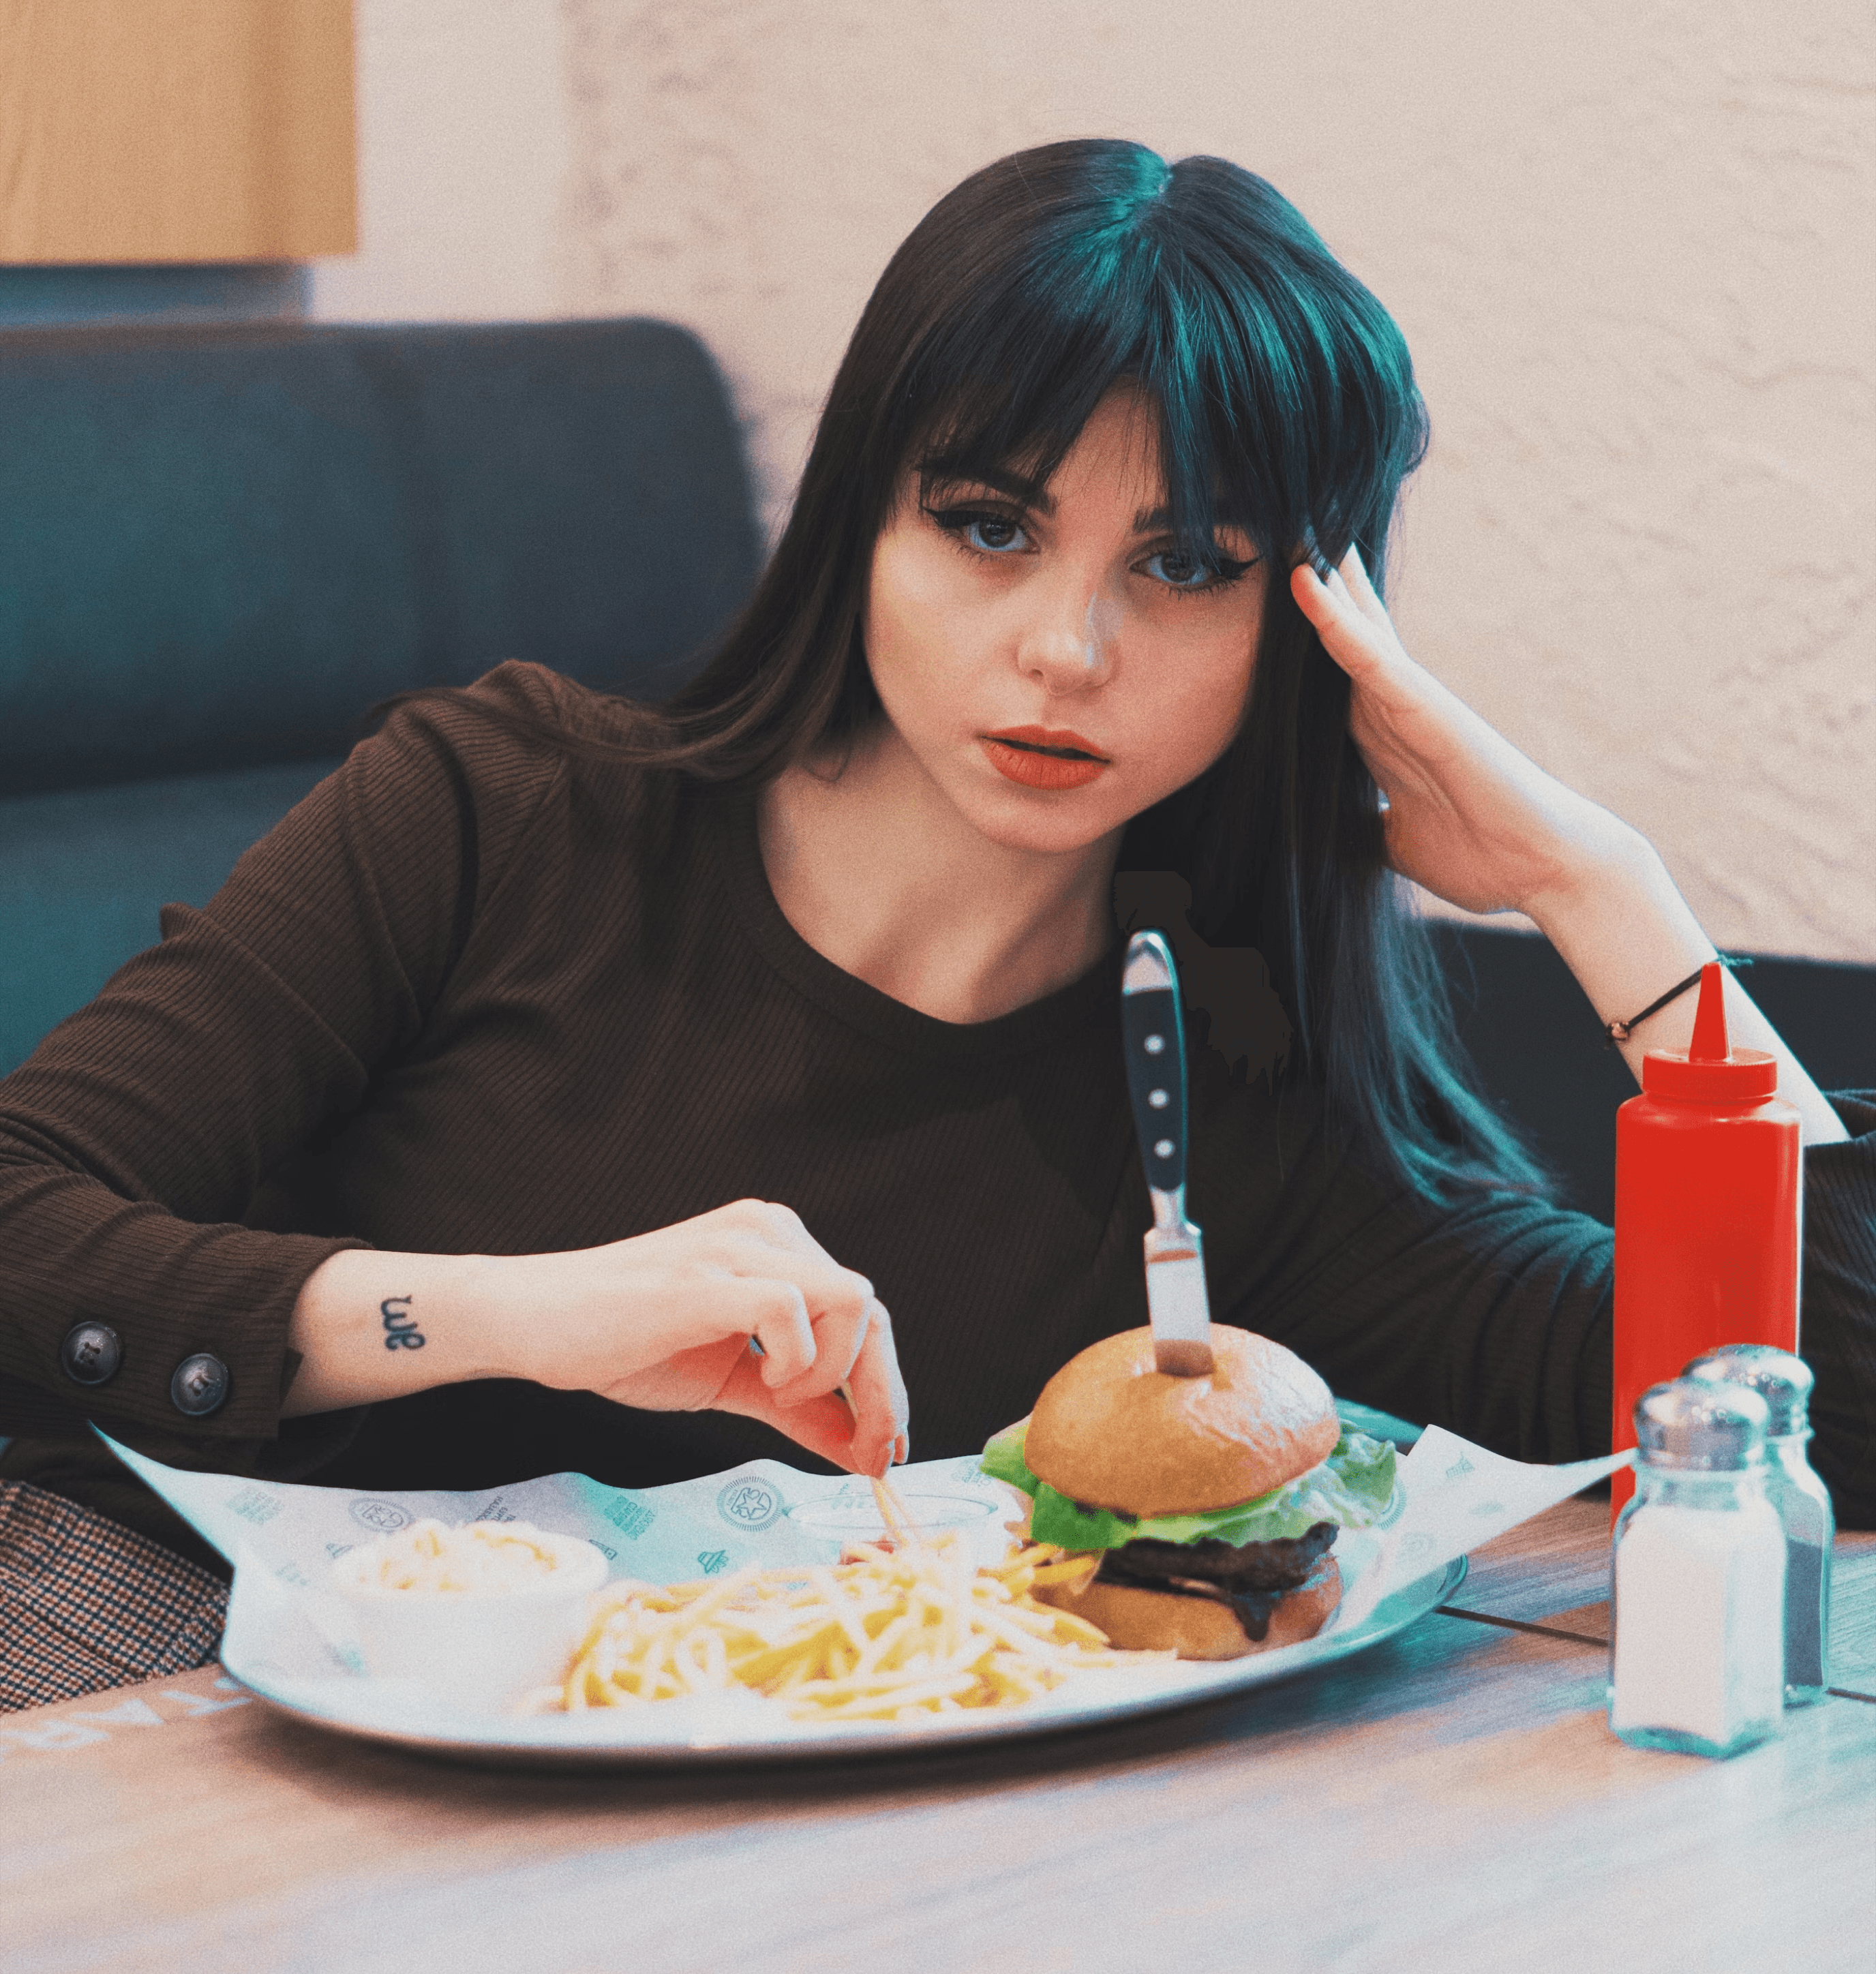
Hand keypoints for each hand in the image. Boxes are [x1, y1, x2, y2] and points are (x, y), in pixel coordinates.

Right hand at [490, 1200, 909, 1476]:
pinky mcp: (707, 1277)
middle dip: (881, 1394)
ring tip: (781, 1397)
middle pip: (871, 1310)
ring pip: (852, 1301)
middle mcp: (769, 1231)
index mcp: (779, 1246)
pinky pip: (791, 1309)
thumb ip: (799, 1409)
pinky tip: (765, 1383)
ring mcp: (740, 1247)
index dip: (886, 1385)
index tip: (884, 1449)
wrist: (534, 1320)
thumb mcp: (732, 1381)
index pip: (866, 1311)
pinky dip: (797, 1359)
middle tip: (867, 1453)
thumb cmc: (626, 1343)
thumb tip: (862, 1452)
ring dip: (835, 1371)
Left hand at [1290, 547, 1637, 919]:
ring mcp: (1413, 705)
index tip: (1271, 598)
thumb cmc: (1482, 858)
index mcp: (1385, 740)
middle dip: (1318, 587)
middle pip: (1346, 636)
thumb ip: (1362, 829)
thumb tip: (1323, 839)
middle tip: (1283, 530)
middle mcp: (1397, 711)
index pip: (1334, 677)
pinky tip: (1309, 584)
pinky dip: (1337, 624)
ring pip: (1354, 631)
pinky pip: (1374, 660)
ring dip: (1322, 581)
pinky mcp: (1430, 711)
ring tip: (1288, 525)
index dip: (1305, 639)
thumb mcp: (1394, 844)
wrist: (1546, 873)